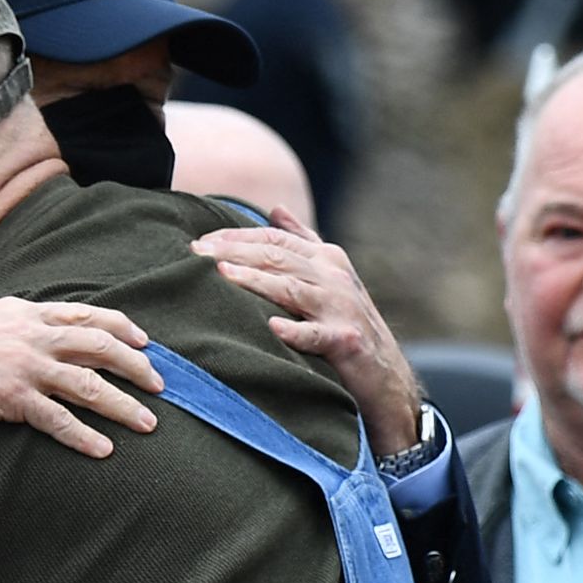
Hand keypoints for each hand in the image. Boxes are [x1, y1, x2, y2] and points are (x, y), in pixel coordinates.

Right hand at [0, 298, 164, 457]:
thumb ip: (10, 319)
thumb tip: (26, 320)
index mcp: (25, 313)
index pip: (86, 315)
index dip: (121, 327)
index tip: (145, 341)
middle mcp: (32, 336)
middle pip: (100, 347)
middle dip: (137, 366)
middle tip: (160, 385)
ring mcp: (24, 367)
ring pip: (89, 385)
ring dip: (123, 405)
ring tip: (148, 424)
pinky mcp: (11, 398)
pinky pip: (58, 420)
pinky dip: (84, 436)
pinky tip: (103, 450)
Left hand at [191, 205, 422, 452]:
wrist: (386, 374)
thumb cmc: (347, 323)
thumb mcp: (330, 276)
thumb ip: (303, 241)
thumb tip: (275, 208)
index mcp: (326, 258)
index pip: (274, 238)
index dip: (236, 236)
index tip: (201, 241)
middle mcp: (333, 277)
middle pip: (277, 257)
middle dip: (234, 252)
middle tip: (197, 253)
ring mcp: (340, 308)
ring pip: (291, 288)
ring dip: (256, 280)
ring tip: (223, 274)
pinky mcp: (346, 341)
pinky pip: (316, 335)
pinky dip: (295, 332)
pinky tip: (272, 328)